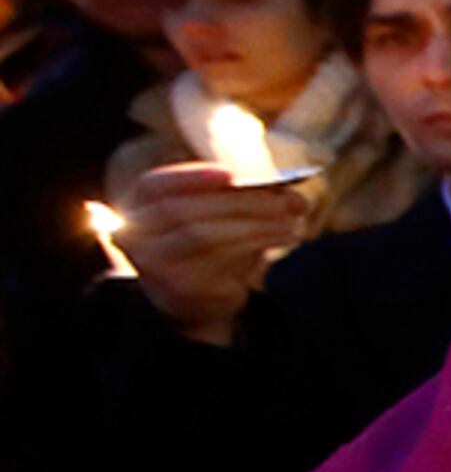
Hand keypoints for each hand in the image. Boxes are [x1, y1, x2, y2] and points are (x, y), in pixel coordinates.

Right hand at [122, 166, 309, 345]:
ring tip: (292, 219)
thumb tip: (291, 192)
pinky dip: (258, 245)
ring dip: (256, 224)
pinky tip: (285, 235)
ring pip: (203, 236)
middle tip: (286, 198)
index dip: (190, 177)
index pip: (152, 186)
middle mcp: (136, 237)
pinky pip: (221, 263)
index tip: (230, 173)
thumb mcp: (214, 215)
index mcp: (137, 208)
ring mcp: (155, 267)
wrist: (191, 298)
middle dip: (239, 201)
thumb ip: (240, 197)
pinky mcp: (182, 290)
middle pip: (183, 211)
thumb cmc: (205, 244)